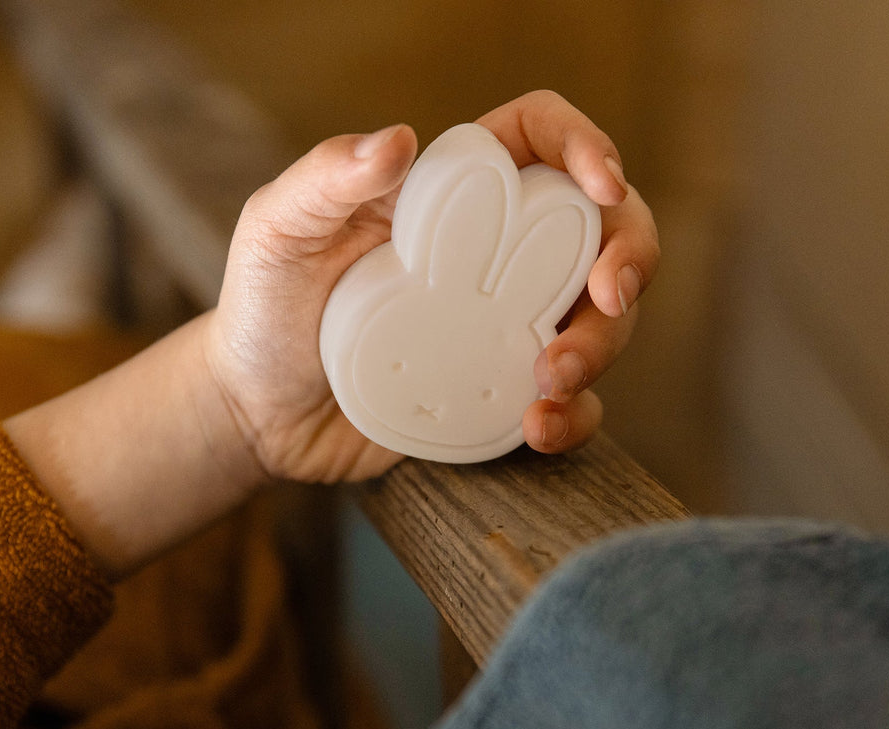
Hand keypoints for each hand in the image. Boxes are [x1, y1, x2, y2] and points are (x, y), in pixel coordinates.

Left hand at [203, 90, 659, 483]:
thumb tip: (397, 139)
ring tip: (546, 384)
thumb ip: (326, 178)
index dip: (587, 148)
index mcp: (453, 192)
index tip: (602, 187)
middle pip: (603, 231)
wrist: (258, 413)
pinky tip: (537, 429)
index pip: (541, 141)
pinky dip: (575, 417)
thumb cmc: (263, 307)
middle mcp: (495, 252)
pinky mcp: (504, 391)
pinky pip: (574, 402)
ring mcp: (508, 323)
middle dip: (630, 258)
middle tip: (609, 298)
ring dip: (601, 347)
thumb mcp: (278, 231)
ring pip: (603, 320)